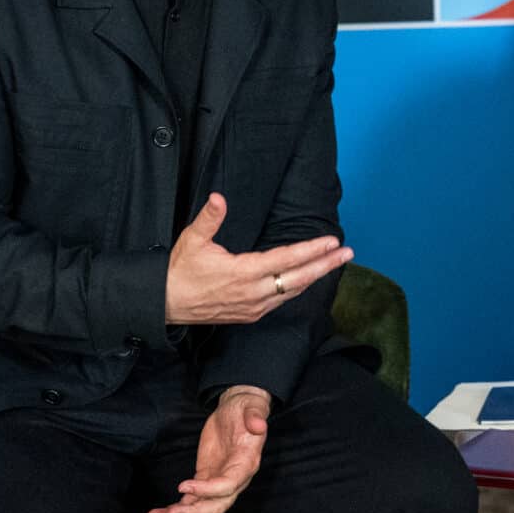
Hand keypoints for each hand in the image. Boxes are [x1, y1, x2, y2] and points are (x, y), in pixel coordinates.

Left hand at [150, 387, 270, 512]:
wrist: (238, 411)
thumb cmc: (245, 410)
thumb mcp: (252, 408)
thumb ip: (255, 417)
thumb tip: (259, 425)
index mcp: (246, 465)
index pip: (228, 486)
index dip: (207, 490)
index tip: (183, 486)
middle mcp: (235, 480)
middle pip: (215, 506)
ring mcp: (218, 482)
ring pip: (201, 508)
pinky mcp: (205, 478)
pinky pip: (192, 500)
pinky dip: (176, 509)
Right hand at [163, 194, 352, 325]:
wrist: (166, 304)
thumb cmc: (179, 270)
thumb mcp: (193, 240)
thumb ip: (210, 218)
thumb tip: (219, 197)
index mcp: (243, 272)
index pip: (286, 260)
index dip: (311, 250)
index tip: (331, 241)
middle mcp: (254, 293)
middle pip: (299, 279)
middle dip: (326, 265)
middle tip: (348, 253)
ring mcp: (254, 307)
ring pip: (293, 292)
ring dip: (315, 276)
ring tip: (334, 263)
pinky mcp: (250, 315)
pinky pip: (281, 301)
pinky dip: (298, 288)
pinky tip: (307, 279)